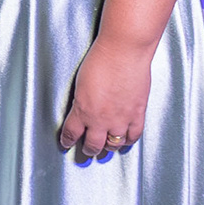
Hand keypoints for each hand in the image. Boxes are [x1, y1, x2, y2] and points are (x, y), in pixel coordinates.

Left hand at [58, 36, 155, 160]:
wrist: (124, 51)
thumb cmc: (101, 59)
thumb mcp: (81, 82)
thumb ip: (82, 100)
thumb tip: (83, 107)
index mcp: (82, 110)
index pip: (71, 133)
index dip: (67, 141)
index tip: (66, 144)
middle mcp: (100, 119)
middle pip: (93, 144)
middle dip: (88, 150)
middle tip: (87, 152)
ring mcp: (120, 119)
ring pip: (113, 144)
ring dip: (108, 149)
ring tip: (106, 150)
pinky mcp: (137, 114)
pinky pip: (133, 136)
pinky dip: (128, 142)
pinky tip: (125, 142)